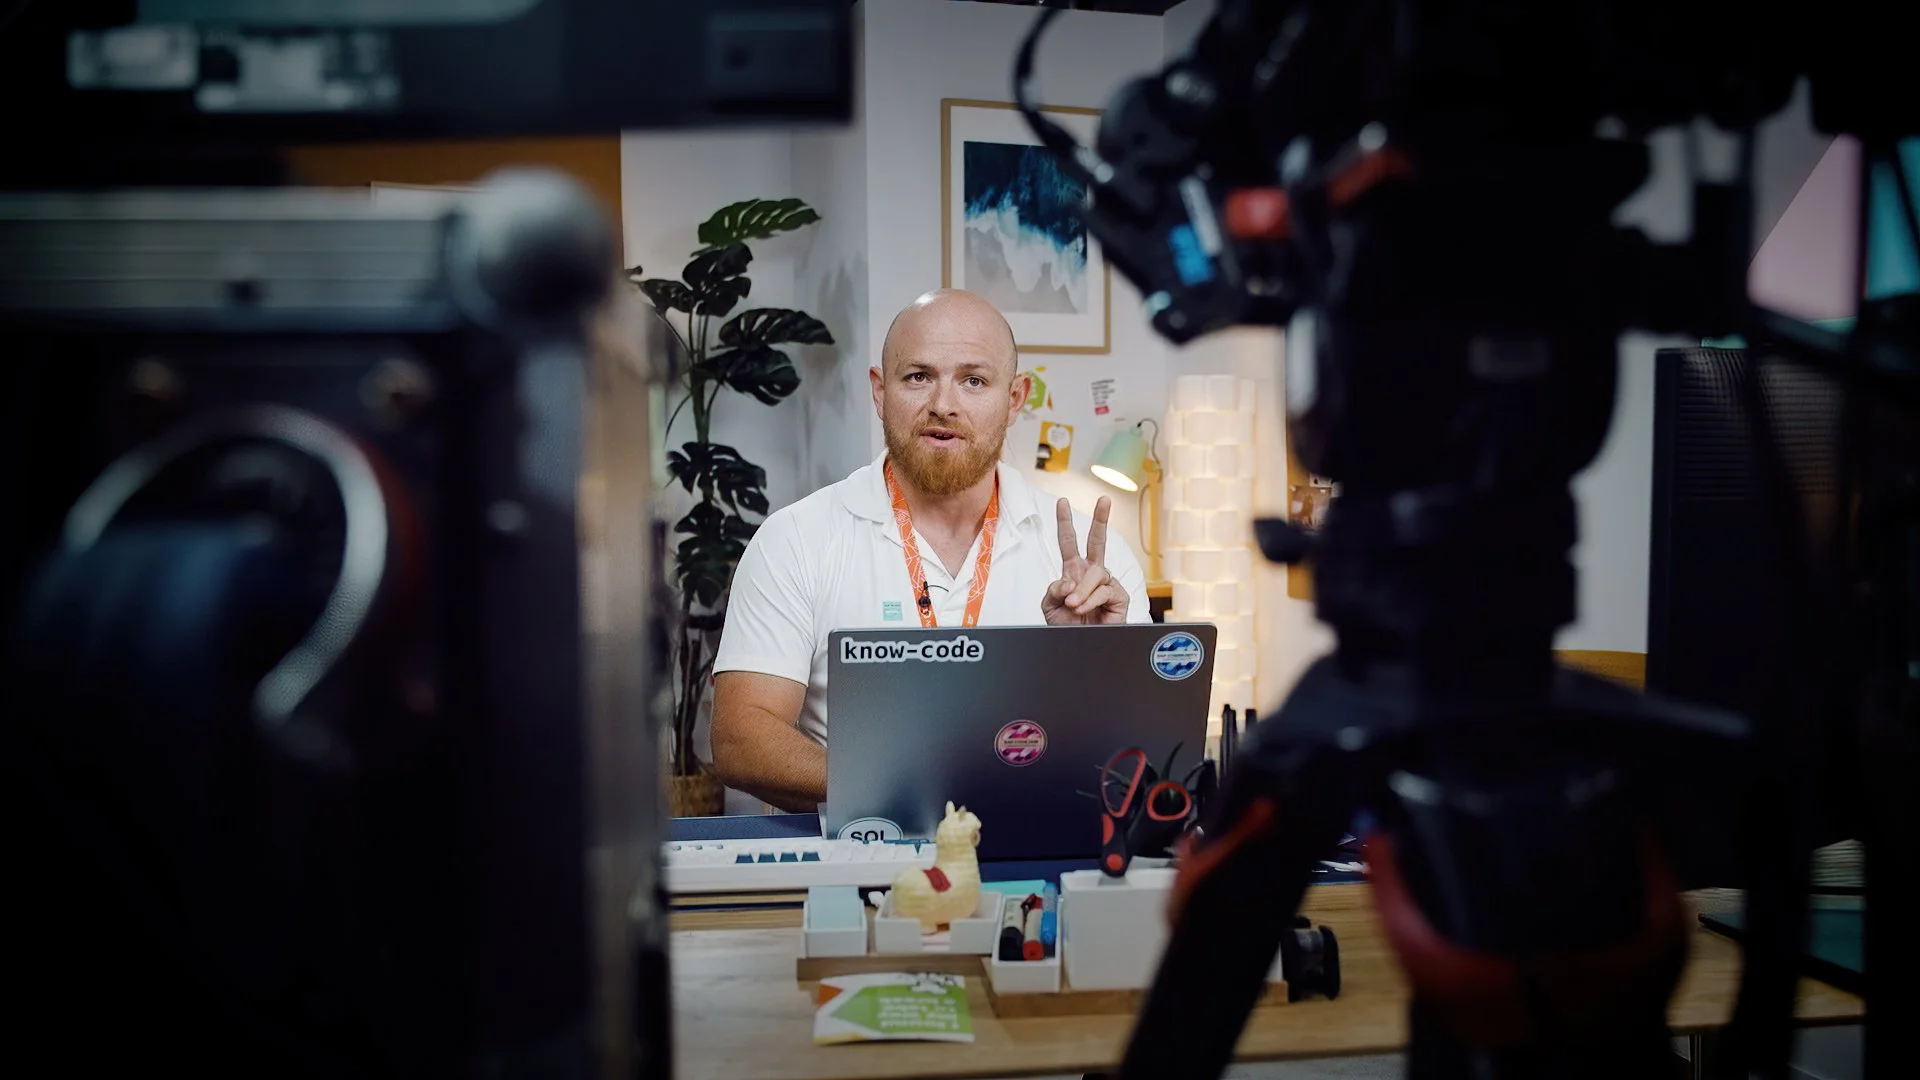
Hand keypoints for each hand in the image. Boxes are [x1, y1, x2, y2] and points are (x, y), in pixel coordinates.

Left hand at [1042, 496, 1128, 624]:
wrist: (1079, 645)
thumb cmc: (1066, 625)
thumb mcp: (1049, 606)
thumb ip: (1054, 589)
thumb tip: (1069, 580)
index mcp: (1073, 570)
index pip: (1068, 542)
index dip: (1065, 522)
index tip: (1062, 502)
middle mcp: (1091, 573)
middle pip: (1098, 541)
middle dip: (1101, 519)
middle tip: (1104, 499)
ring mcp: (1106, 583)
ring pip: (1095, 575)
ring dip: (1082, 591)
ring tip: (1073, 606)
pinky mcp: (1118, 596)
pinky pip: (1104, 590)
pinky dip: (1090, 601)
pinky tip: (1083, 610)